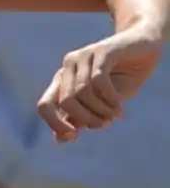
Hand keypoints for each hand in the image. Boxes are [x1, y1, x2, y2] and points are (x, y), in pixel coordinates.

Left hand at [37, 22, 164, 142]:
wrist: (143, 47)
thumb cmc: (120, 78)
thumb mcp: (100, 103)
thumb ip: (80, 117)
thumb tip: (59, 140)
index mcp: (62, 80)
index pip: (44, 106)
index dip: (55, 124)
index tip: (75, 137)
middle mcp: (67, 67)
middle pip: (65, 102)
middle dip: (87, 119)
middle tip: (106, 123)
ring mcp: (83, 56)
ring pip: (81, 93)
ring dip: (101, 111)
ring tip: (116, 114)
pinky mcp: (101, 50)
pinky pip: (98, 80)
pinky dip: (110, 99)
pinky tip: (118, 105)